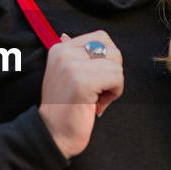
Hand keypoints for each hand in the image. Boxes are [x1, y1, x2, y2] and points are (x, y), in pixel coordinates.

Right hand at [37, 31, 123, 158]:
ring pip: (116, 64)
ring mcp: (72, 66)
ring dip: (114, 85)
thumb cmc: (64, 108)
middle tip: (97, 91)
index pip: (101, 37)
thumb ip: (73, 55)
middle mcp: (64, 53)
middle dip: (113, 71)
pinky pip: (117, 78)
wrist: (53, 134)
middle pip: (112, 49)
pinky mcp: (82, 82)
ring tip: (96, 98)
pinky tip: (98, 104)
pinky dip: (114, 93)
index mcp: (60, 48)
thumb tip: (66, 35)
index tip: (95, 79)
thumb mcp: (64, 74)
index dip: (107, 59)